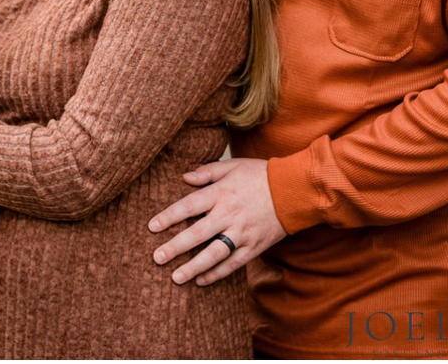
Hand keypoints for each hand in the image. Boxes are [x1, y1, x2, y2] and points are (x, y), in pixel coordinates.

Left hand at [148, 158, 286, 285]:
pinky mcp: (254, 246)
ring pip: (214, 254)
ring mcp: (242, 233)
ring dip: (193, 267)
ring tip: (175, 277)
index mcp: (221, 193)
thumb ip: (207, 172)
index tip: (152, 227)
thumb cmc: (261, 174)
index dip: (169, 217)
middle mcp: (229, 215)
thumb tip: (184, 177)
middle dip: (175, 247)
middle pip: (197, 234)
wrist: (295, 190)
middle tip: (156, 258)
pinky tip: (201, 280)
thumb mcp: (233, 166)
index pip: (189, 206)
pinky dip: (217, 274)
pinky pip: (233, 264)